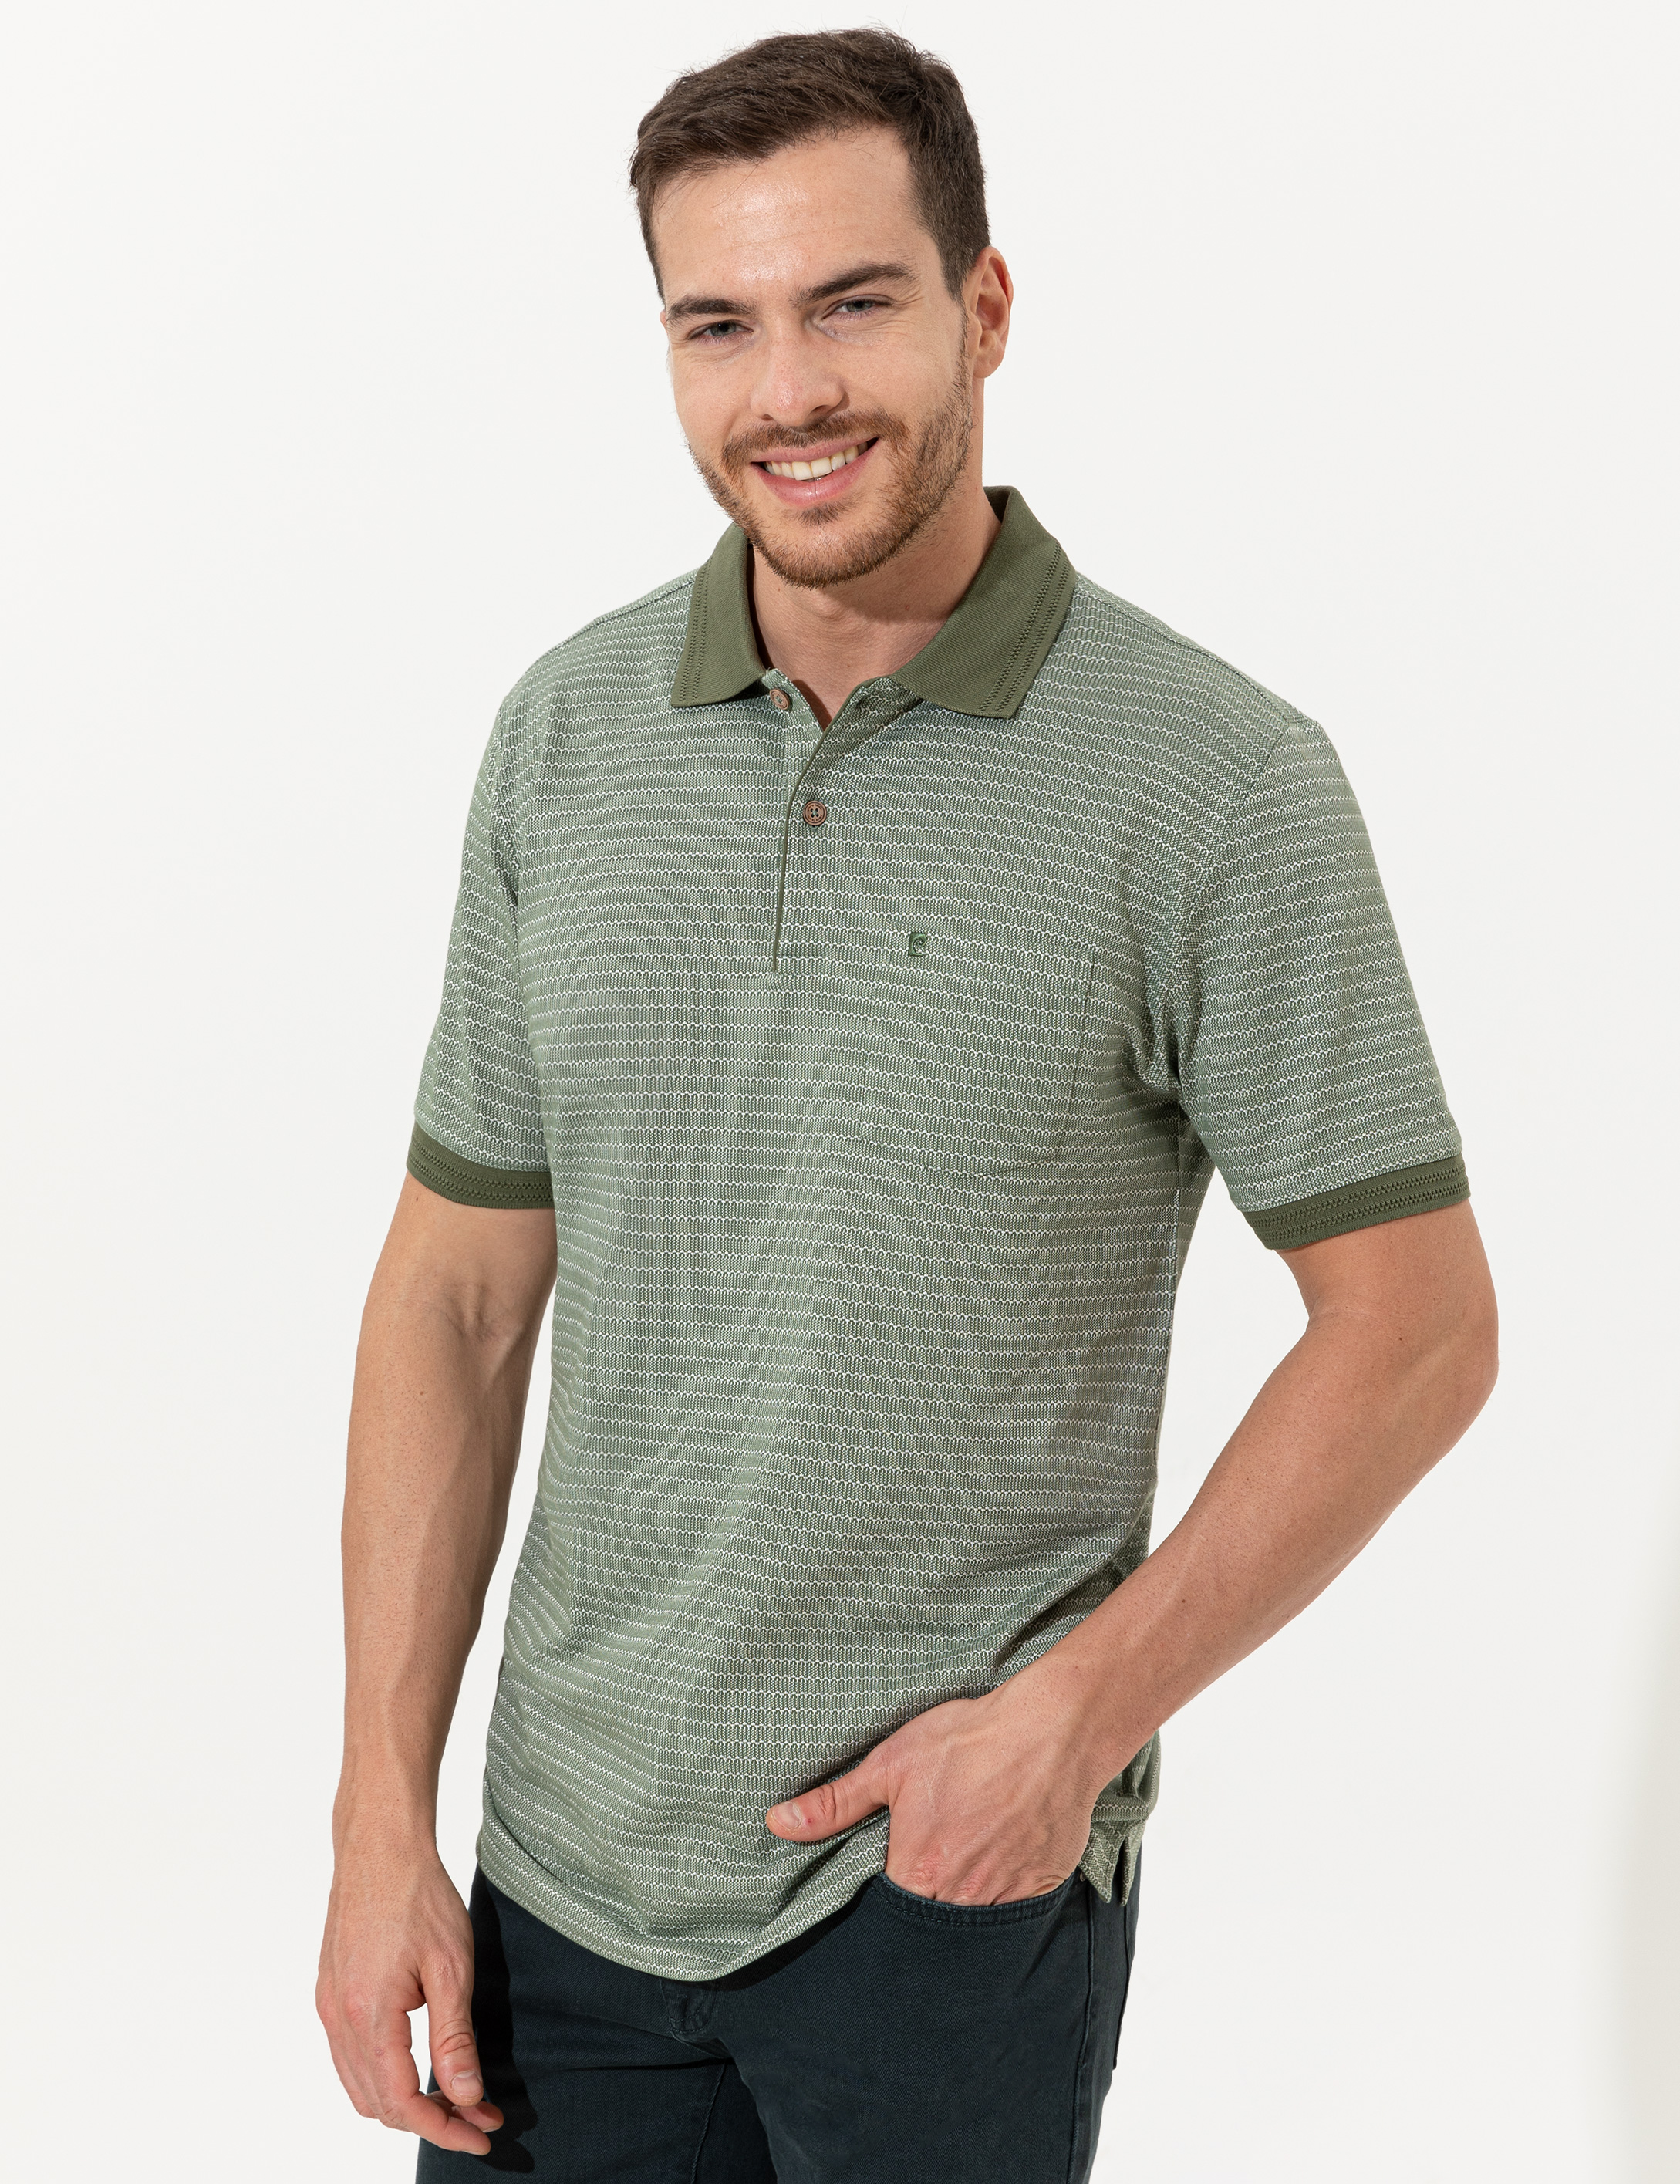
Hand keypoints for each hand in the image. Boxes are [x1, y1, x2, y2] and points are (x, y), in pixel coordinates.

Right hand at [316, 1837, 503, 2154]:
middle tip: (479, 2114)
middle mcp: (338, 2018)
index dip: (443, 2127)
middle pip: (378, 2104)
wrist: (380, 1845)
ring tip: (457, 2094)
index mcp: (367, 2015)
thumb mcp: (452, 1966)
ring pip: (360, 2086)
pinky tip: (419, 2064)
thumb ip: (454, 2037)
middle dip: (430, 2119)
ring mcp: (328, 2006)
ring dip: (405, 2101)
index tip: (482, 2133)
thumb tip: (464, 2094)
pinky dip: (383, 2076)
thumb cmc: (418, 1894)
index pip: (401, 2103)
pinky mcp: (329, 1992)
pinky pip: (349, 2058)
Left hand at [764, 1667, 1104, 1902]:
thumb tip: (778, 1824)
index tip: (884, 1883)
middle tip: (927, 1871)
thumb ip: (836, 1803)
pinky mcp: (1042, 1887)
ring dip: (961, 1904)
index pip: (887, 1916)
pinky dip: (1001, 1894)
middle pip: (930, 1924)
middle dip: (922, 1908)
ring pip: (973, 1922)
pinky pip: (1014, 1911)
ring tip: (959, 1864)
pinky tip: (996, 1862)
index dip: (881, 1904)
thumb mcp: (892, 1762)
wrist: (1052, 1729)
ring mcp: (1006, 1896)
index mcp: (919, 1872)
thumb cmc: (970, 1741)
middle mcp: (963, 1897)